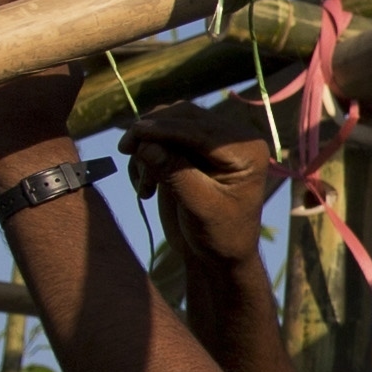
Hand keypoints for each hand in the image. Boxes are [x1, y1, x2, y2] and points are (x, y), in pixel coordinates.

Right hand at [120, 107, 287, 271]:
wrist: (215, 254)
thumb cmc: (217, 235)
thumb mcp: (199, 207)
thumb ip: (174, 173)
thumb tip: (145, 144)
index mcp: (246, 150)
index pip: (202, 130)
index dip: (167, 128)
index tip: (136, 130)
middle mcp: (231, 139)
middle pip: (184, 117)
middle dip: (152, 131)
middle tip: (125, 149)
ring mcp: (210, 141)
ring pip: (169, 123)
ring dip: (147, 146)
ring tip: (143, 186)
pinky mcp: (191, 148)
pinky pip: (161, 137)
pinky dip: (146, 155)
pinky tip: (145, 187)